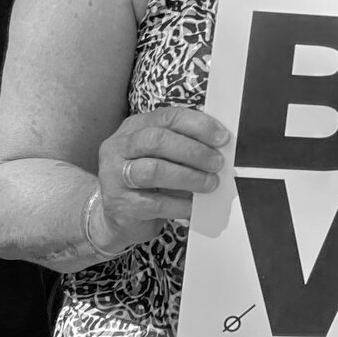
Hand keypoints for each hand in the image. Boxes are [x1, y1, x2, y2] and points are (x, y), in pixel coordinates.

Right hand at [94, 106, 228, 247]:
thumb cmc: (148, 182)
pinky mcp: (120, 204)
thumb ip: (185, 145)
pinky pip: (155, 203)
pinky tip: (194, 206)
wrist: (119, 219)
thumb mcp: (163, 156)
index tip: (223, 138)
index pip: (167, 116)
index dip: (198, 125)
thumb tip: (220, 146)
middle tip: (218, 163)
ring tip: (210, 184)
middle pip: (157, 140)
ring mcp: (115, 176)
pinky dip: (180, 204)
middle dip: (194, 151)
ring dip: (189, 177)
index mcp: (134, 128)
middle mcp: (119, 147)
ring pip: (154, 170)